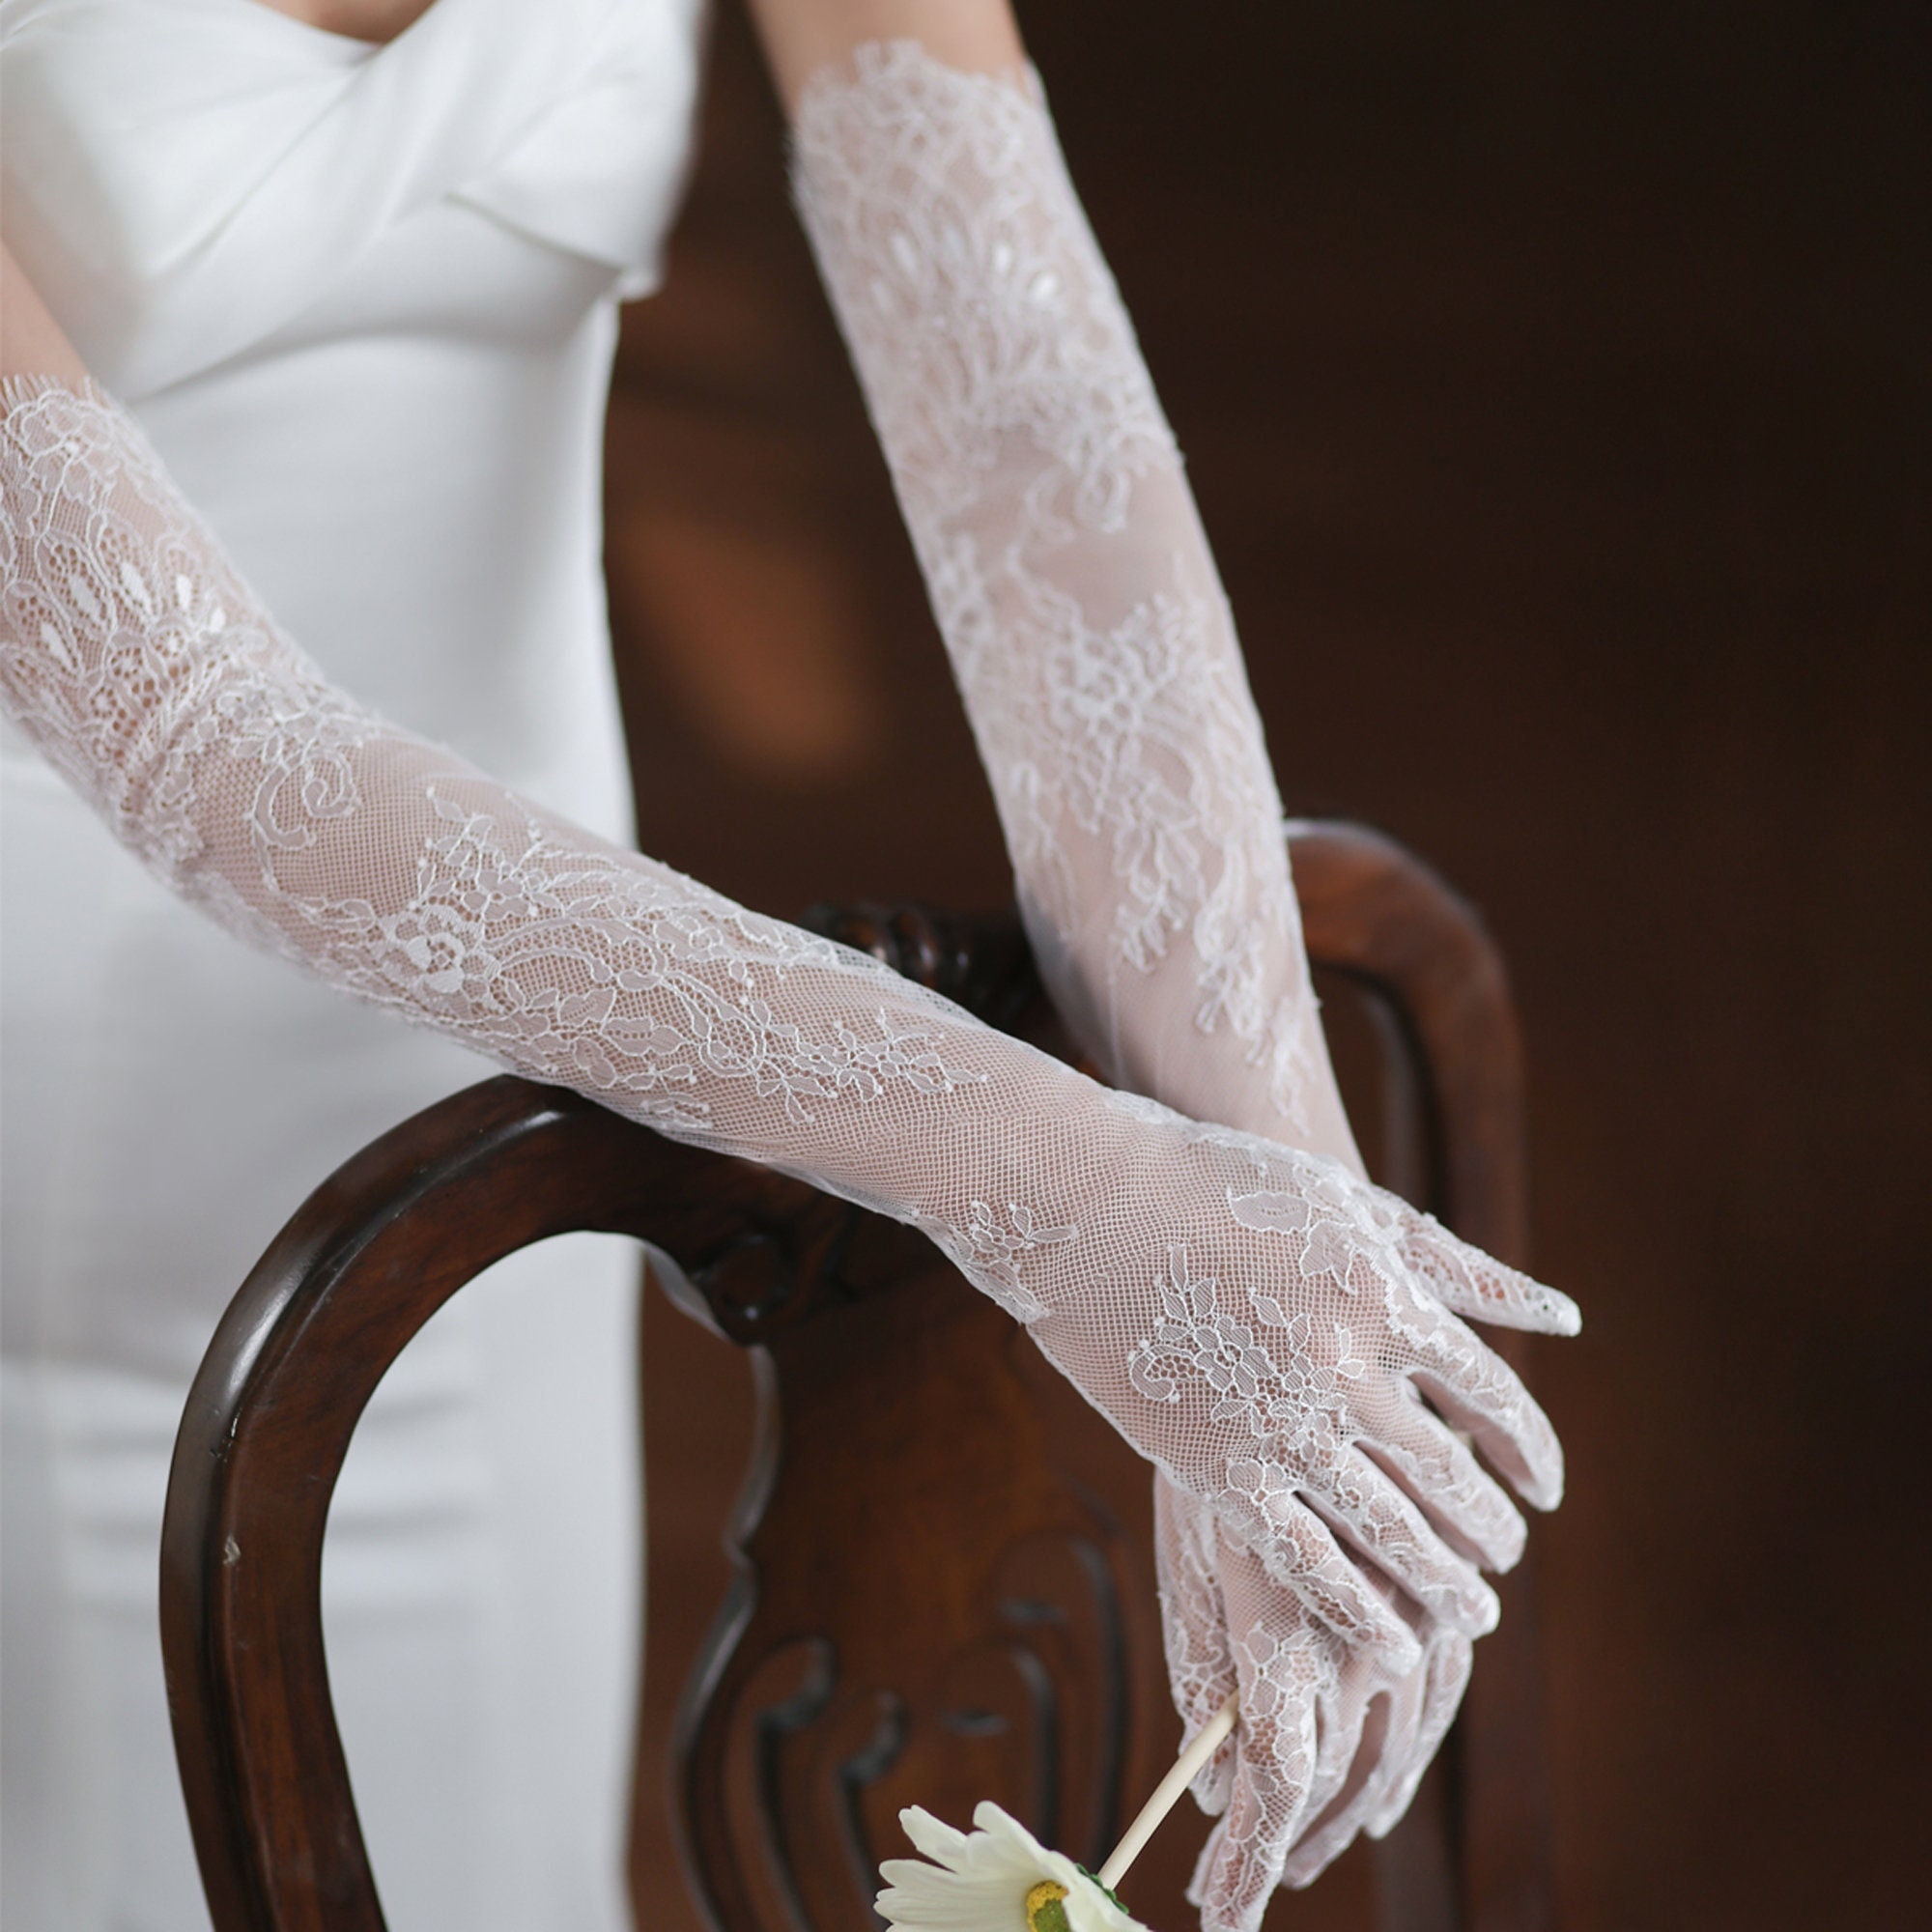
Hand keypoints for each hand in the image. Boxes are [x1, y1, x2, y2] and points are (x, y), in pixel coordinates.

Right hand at [978, 1095, 1575, 1655]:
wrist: (1087, 1198)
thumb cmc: (1222, 1182)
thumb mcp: (1348, 1203)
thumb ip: (1455, 1264)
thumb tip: (1564, 1317)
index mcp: (1385, 1294)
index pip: (1494, 1397)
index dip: (1530, 1451)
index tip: (1544, 1486)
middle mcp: (1344, 1366)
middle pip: (1451, 1474)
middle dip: (1493, 1528)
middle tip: (1509, 1556)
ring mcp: (1279, 1423)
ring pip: (1390, 1532)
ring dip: (1443, 1583)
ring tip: (1471, 1612)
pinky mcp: (1214, 1466)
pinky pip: (1304, 1561)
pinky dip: (1358, 1610)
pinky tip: (1388, 1640)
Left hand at [1155, 1476, 1470, 1929]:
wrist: (1270, 1346)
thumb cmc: (1208, 1453)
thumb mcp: (1192, 1556)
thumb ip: (1209, 1662)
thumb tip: (1212, 1782)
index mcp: (1284, 1624)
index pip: (1278, 1779)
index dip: (1250, 1860)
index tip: (1219, 1918)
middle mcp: (1359, 1629)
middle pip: (1338, 1777)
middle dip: (1290, 1845)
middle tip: (1244, 1895)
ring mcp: (1407, 1609)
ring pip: (1398, 1743)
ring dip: (1354, 1807)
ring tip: (1307, 1852)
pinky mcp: (1434, 1581)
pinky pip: (1437, 1688)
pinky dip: (1404, 1748)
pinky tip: (1376, 1785)